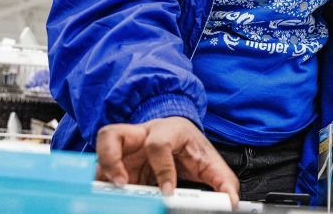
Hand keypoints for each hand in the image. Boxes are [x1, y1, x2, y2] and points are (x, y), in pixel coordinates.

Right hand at [95, 116, 239, 206]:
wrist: (180, 134)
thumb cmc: (191, 147)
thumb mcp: (209, 161)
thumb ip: (222, 181)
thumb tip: (231, 202)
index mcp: (168, 131)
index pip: (158, 144)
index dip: (162, 169)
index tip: (168, 192)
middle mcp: (142, 134)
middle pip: (115, 134)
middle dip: (112, 161)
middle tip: (122, 185)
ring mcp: (126, 145)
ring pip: (102, 146)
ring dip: (102, 169)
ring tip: (110, 191)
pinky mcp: (117, 159)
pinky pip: (100, 166)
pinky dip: (101, 181)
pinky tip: (108, 196)